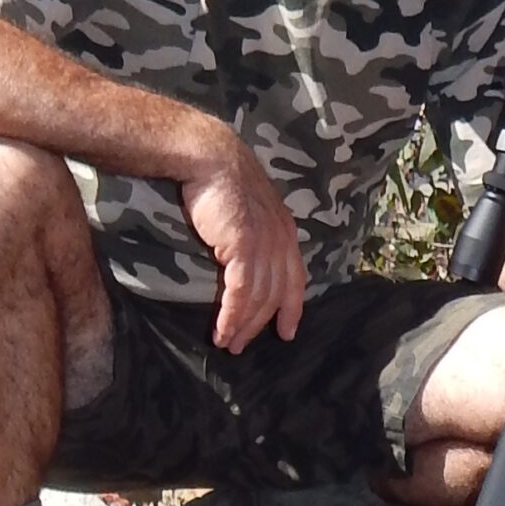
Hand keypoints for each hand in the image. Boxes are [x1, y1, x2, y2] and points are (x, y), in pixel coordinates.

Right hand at [181, 130, 308, 351]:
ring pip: (259, 298)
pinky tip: (221, 330)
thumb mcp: (247, 212)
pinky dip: (231, 315)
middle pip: (275, 295)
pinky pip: (241, 293)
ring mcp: (265, 245)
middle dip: (258, 325)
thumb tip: (243, 260)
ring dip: (241, 326)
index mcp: (285, 232)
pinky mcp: (245, 248)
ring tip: (226, 343)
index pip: (295, 278)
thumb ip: (253, 236)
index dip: (292, 307)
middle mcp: (281, 240)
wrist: (209, 159)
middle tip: (240, 346)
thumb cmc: (221, 183)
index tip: (286, 332)